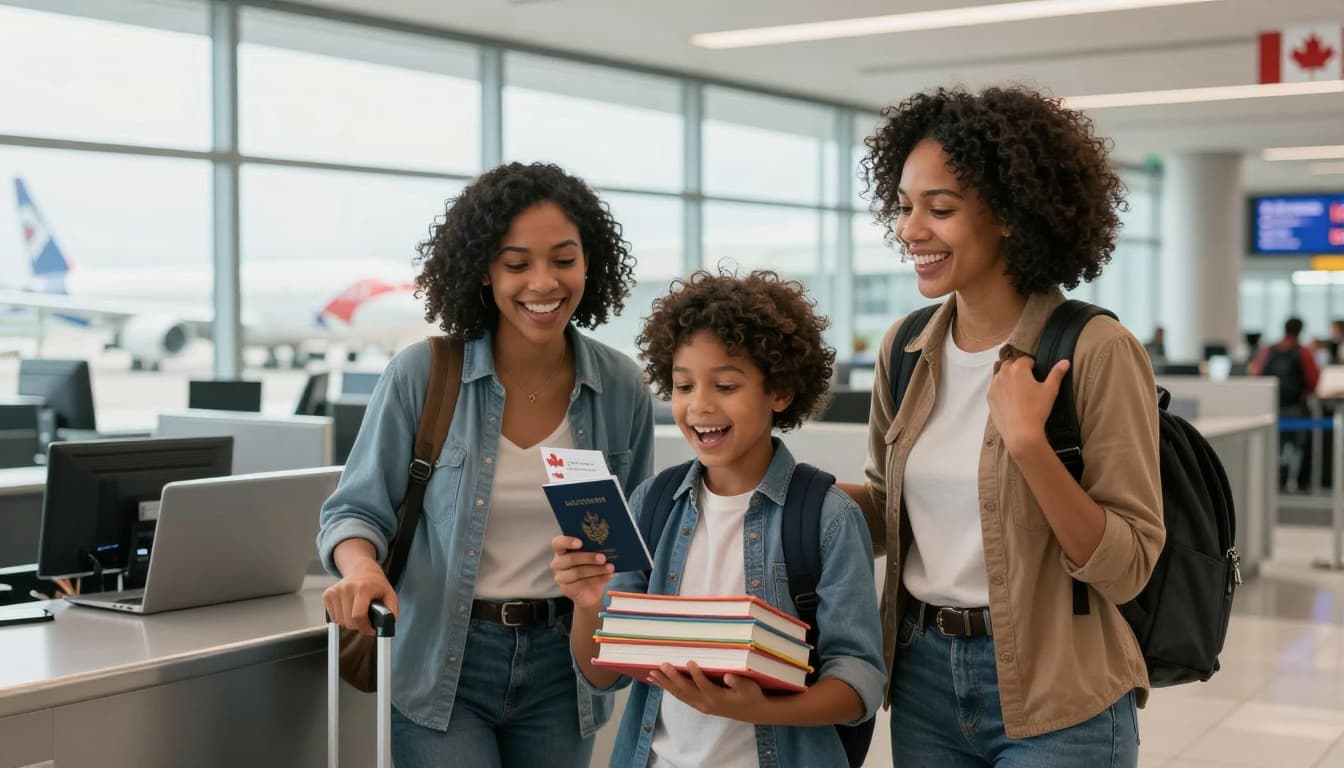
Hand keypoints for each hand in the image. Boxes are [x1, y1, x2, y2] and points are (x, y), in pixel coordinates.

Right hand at [322, 559, 395, 636]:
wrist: (361, 570)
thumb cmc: (376, 584)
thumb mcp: (390, 595)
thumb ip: (392, 611)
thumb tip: (387, 626)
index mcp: (363, 588)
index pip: (358, 616)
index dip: (365, 627)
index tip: (371, 629)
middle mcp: (346, 588)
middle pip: (348, 621)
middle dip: (359, 626)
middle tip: (366, 622)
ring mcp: (335, 591)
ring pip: (339, 621)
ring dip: (349, 623)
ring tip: (358, 614)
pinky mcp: (327, 595)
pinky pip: (333, 617)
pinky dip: (341, 618)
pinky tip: (348, 610)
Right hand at [550, 536, 613, 609]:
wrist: (590, 591)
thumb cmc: (590, 566)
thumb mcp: (592, 555)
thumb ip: (594, 548)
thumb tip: (607, 543)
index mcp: (562, 550)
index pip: (558, 543)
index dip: (567, 542)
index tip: (580, 543)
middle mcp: (558, 563)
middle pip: (570, 559)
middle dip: (588, 557)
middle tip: (603, 558)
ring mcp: (561, 577)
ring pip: (578, 572)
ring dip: (596, 569)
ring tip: (610, 567)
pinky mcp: (567, 589)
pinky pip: (582, 583)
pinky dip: (598, 579)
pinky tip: (609, 576)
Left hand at [648, 661, 767, 721]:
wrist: (752, 712)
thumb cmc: (751, 695)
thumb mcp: (749, 688)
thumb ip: (738, 683)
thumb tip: (728, 677)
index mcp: (718, 698)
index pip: (703, 685)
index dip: (696, 674)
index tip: (689, 661)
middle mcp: (706, 703)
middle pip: (686, 691)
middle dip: (673, 678)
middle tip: (662, 665)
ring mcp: (701, 705)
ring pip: (680, 695)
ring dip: (666, 684)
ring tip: (652, 674)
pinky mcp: (699, 705)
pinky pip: (681, 697)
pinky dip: (669, 690)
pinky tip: (660, 683)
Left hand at [988, 357, 1068, 456]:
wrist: (1020, 431)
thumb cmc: (1037, 409)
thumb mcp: (1050, 390)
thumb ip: (1057, 374)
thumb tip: (1065, 361)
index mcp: (1018, 369)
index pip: (1025, 360)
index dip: (1032, 366)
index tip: (1036, 374)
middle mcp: (1003, 374)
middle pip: (1010, 364)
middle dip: (1018, 369)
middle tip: (1027, 381)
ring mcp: (994, 385)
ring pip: (1000, 375)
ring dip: (1008, 377)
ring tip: (1018, 389)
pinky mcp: (989, 397)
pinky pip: (994, 387)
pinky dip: (1001, 389)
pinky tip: (1009, 399)